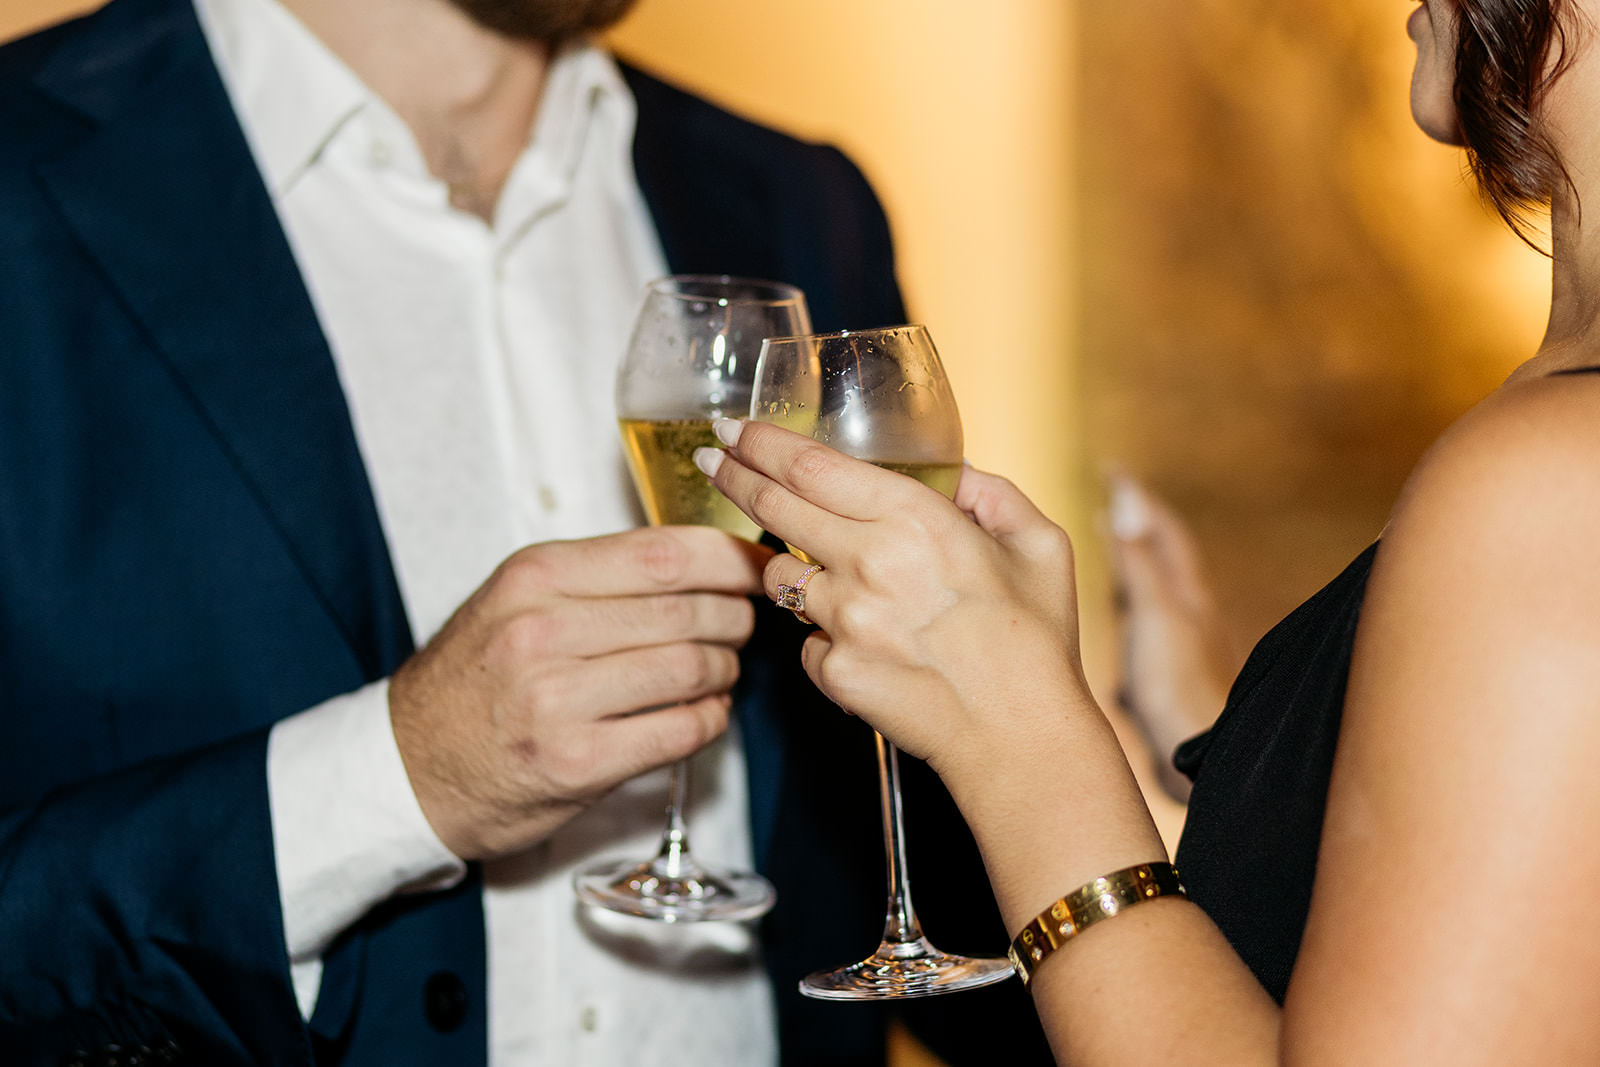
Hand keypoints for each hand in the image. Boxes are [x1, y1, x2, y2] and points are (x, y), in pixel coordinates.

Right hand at [389, 526, 769, 859]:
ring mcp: (556, 701)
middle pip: (687, 609)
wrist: (409, 766)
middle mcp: (541, 631)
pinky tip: (705, 713)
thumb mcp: (518, 600)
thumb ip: (601, 577)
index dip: (728, 558)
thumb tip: (708, 559)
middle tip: (744, 624)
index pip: (664, 553)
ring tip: (722, 671)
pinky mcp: (575, 764)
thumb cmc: (476, 678)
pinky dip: (710, 719)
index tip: (755, 565)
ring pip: (691, 667)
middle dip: (735, 616)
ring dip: (725, 670)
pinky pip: (680, 730)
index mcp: (535, 577)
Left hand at [696, 418, 1095, 797]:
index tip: (734, 427)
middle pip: (773, 507)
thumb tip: (954, 474)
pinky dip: (827, 639)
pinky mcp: (834, 671)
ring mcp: (846, 621)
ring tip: (830, 578)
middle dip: (733, 476)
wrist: (1021, 738)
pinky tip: (868, 648)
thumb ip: (992, 494)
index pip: (810, 466)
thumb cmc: (1035, 643)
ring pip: (780, 579)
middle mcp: (870, 563)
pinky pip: (807, 642)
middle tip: (713, 459)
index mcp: (916, 520)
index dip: (761, 442)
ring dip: (789, 568)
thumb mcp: (1039, 545)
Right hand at [1105, 475, 1238, 800]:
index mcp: (1185, 594)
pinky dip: (1125, 621)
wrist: (1196, 754)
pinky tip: (1115, 638)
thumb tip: (1125, 504)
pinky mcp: (1168, 680)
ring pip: (1153, 597)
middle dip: (1137, 527)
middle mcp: (1188, 615)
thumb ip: (1138, 563)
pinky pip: (1142, 636)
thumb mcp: (1152, 615)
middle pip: (1162, 558)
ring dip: (1131, 571)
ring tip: (1107, 557)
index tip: (1112, 469)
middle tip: (1109, 502)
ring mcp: (1180, 648)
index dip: (1137, 497)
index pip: (1160, 528)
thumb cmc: (1177, 686)